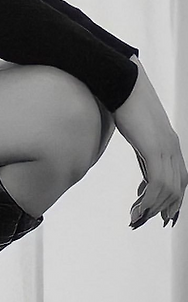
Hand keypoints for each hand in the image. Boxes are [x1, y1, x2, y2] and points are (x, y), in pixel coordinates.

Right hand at [112, 55, 186, 228]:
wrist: (121, 80)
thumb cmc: (123, 97)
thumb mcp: (135, 124)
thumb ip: (140, 138)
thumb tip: (134, 142)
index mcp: (169, 141)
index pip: (180, 178)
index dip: (173, 199)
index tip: (162, 214)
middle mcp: (172, 147)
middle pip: (177, 188)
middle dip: (164, 209)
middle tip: (147, 221)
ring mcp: (165, 148)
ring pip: (167, 191)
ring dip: (151, 209)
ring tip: (135, 218)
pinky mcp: (154, 148)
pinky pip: (156, 184)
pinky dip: (148, 201)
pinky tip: (136, 208)